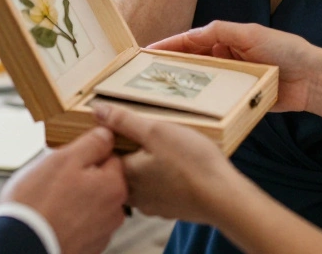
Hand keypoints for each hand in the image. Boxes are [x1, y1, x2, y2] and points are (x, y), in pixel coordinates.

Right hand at [0, 127, 127, 253]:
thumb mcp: (65, 159)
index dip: (87, 153)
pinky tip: (52, 218)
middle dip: (80, 177)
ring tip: (50, 202)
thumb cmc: (39, 203)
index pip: (109, 156)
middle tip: (54, 180)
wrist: (21, 245)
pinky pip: (81, 224)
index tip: (68, 159)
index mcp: (114, 186)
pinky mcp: (88, 247)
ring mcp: (102, 233)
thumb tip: (107, 134)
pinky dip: (70, 220)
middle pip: (100, 181)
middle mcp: (114, 211)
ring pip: (90, 203)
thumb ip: (92, 143)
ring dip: (75, 199)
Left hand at [93, 102, 245, 224]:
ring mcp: (152, 205)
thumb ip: (125, 121)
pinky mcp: (170, 210)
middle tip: (150, 135)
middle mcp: (133, 194)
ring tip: (166, 150)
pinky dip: (164, 180)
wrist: (224, 198)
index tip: (129, 126)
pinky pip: (158, 191)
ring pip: (140, 181)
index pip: (105, 154)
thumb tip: (97, 110)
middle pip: (122, 168)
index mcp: (125, 173)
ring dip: (148, 167)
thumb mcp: (156, 130)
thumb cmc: (191, 162)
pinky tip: (178, 169)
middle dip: (131, 152)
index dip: (113, 137)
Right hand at [151, 21, 315, 111]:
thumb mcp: (251, 34)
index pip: (190, 42)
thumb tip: (192, 34)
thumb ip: (222, 31)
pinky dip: (204, 103)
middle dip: (170, 69)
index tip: (145, 53)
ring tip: (162, 94)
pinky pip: (218, 100)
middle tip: (147, 77)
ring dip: (185, 87)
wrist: (313, 79)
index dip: (168, 46)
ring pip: (202, 83)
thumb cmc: (286, 50)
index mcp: (226, 39)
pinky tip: (189, 109)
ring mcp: (232, 79)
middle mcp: (226, 58)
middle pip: (191, 63)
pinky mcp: (240, 98)